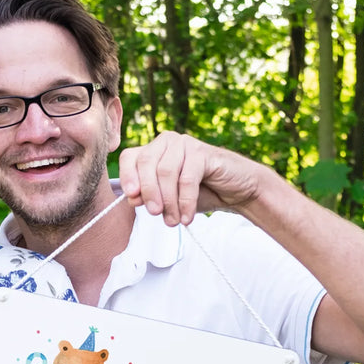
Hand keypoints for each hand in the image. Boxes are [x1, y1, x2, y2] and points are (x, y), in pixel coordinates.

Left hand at [118, 131, 261, 225]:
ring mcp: (185, 144)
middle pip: (145, 163)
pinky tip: (187, 217)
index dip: (127, 176)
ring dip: (168, 201)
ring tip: (174, 221)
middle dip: (148, 192)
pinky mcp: (203, 152)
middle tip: (155, 214)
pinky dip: (185, 201)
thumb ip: (148, 197)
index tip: (131, 197)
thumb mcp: (168, 199)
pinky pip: (187, 179)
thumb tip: (132, 198)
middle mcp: (166, 142)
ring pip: (165, 172)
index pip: (129, 157)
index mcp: (153, 150)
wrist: (235, 191)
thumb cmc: (199, 193)